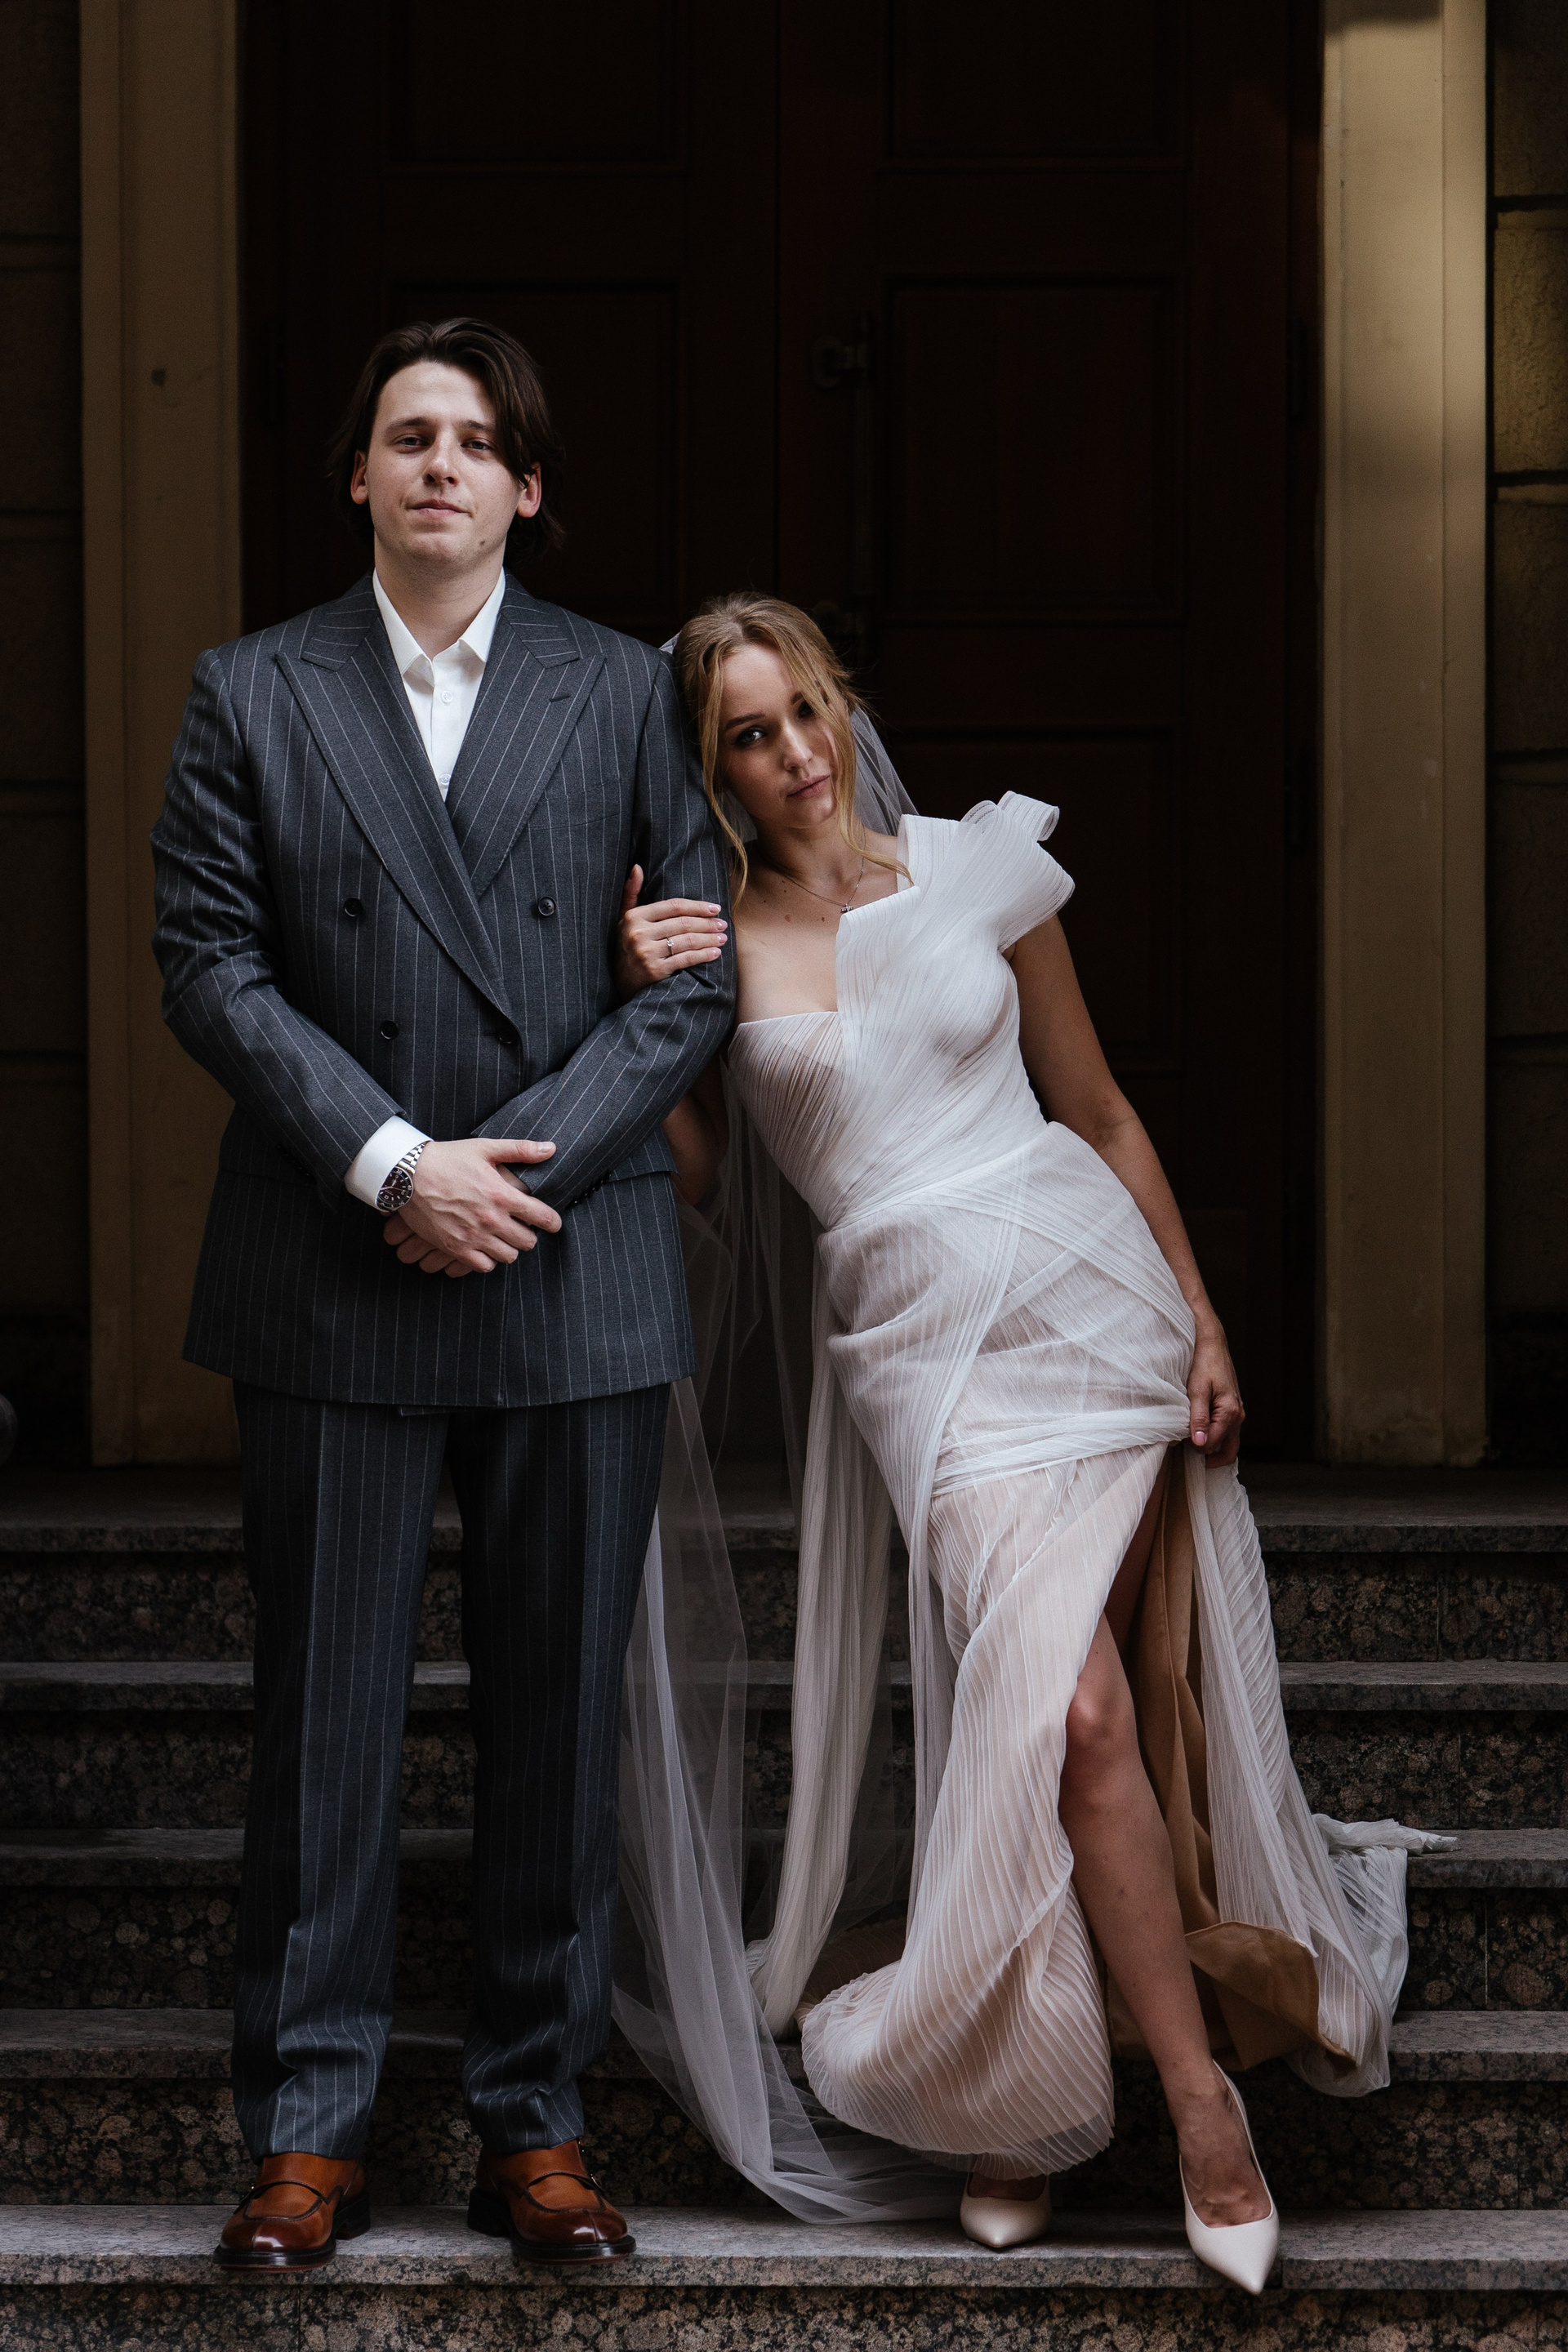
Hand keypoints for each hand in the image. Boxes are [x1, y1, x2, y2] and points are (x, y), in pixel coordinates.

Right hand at [381, 1137, 560, 1276]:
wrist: (407, 1175)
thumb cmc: (448, 1158)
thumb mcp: (485, 1148)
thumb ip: (521, 1150)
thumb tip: (552, 1148)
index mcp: (502, 1195)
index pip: (542, 1217)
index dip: (553, 1222)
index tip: (553, 1223)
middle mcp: (491, 1219)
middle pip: (528, 1241)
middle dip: (529, 1234)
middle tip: (521, 1227)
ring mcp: (473, 1236)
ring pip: (509, 1257)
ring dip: (510, 1248)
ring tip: (503, 1237)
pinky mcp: (455, 1247)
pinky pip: (484, 1266)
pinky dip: (488, 1259)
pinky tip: (485, 1247)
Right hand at [614, 865, 726, 999]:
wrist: (619, 980)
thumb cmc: (627, 945)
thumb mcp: (624, 918)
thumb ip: (631, 893)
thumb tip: (637, 867)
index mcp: (634, 917)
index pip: (673, 906)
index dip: (697, 906)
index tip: (714, 908)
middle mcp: (639, 933)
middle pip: (683, 923)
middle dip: (707, 923)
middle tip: (722, 924)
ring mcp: (647, 953)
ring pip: (687, 941)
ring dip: (709, 938)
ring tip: (722, 937)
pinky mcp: (655, 970)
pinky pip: (686, 959)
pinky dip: (704, 955)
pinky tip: (715, 952)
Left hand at [1188, 1324, 1243, 1464]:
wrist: (1211, 1344)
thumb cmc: (1204, 1363)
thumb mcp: (1197, 1390)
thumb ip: (1199, 1418)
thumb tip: (1200, 1443)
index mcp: (1230, 1413)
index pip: (1213, 1444)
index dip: (1194, 1446)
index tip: (1178, 1439)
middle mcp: (1238, 1416)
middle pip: (1227, 1451)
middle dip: (1207, 1454)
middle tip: (1186, 1449)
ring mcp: (1236, 1413)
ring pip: (1227, 1442)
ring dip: (1210, 1445)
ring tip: (1189, 1439)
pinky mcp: (1231, 1409)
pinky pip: (1225, 1431)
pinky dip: (1213, 1436)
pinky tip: (1197, 1429)